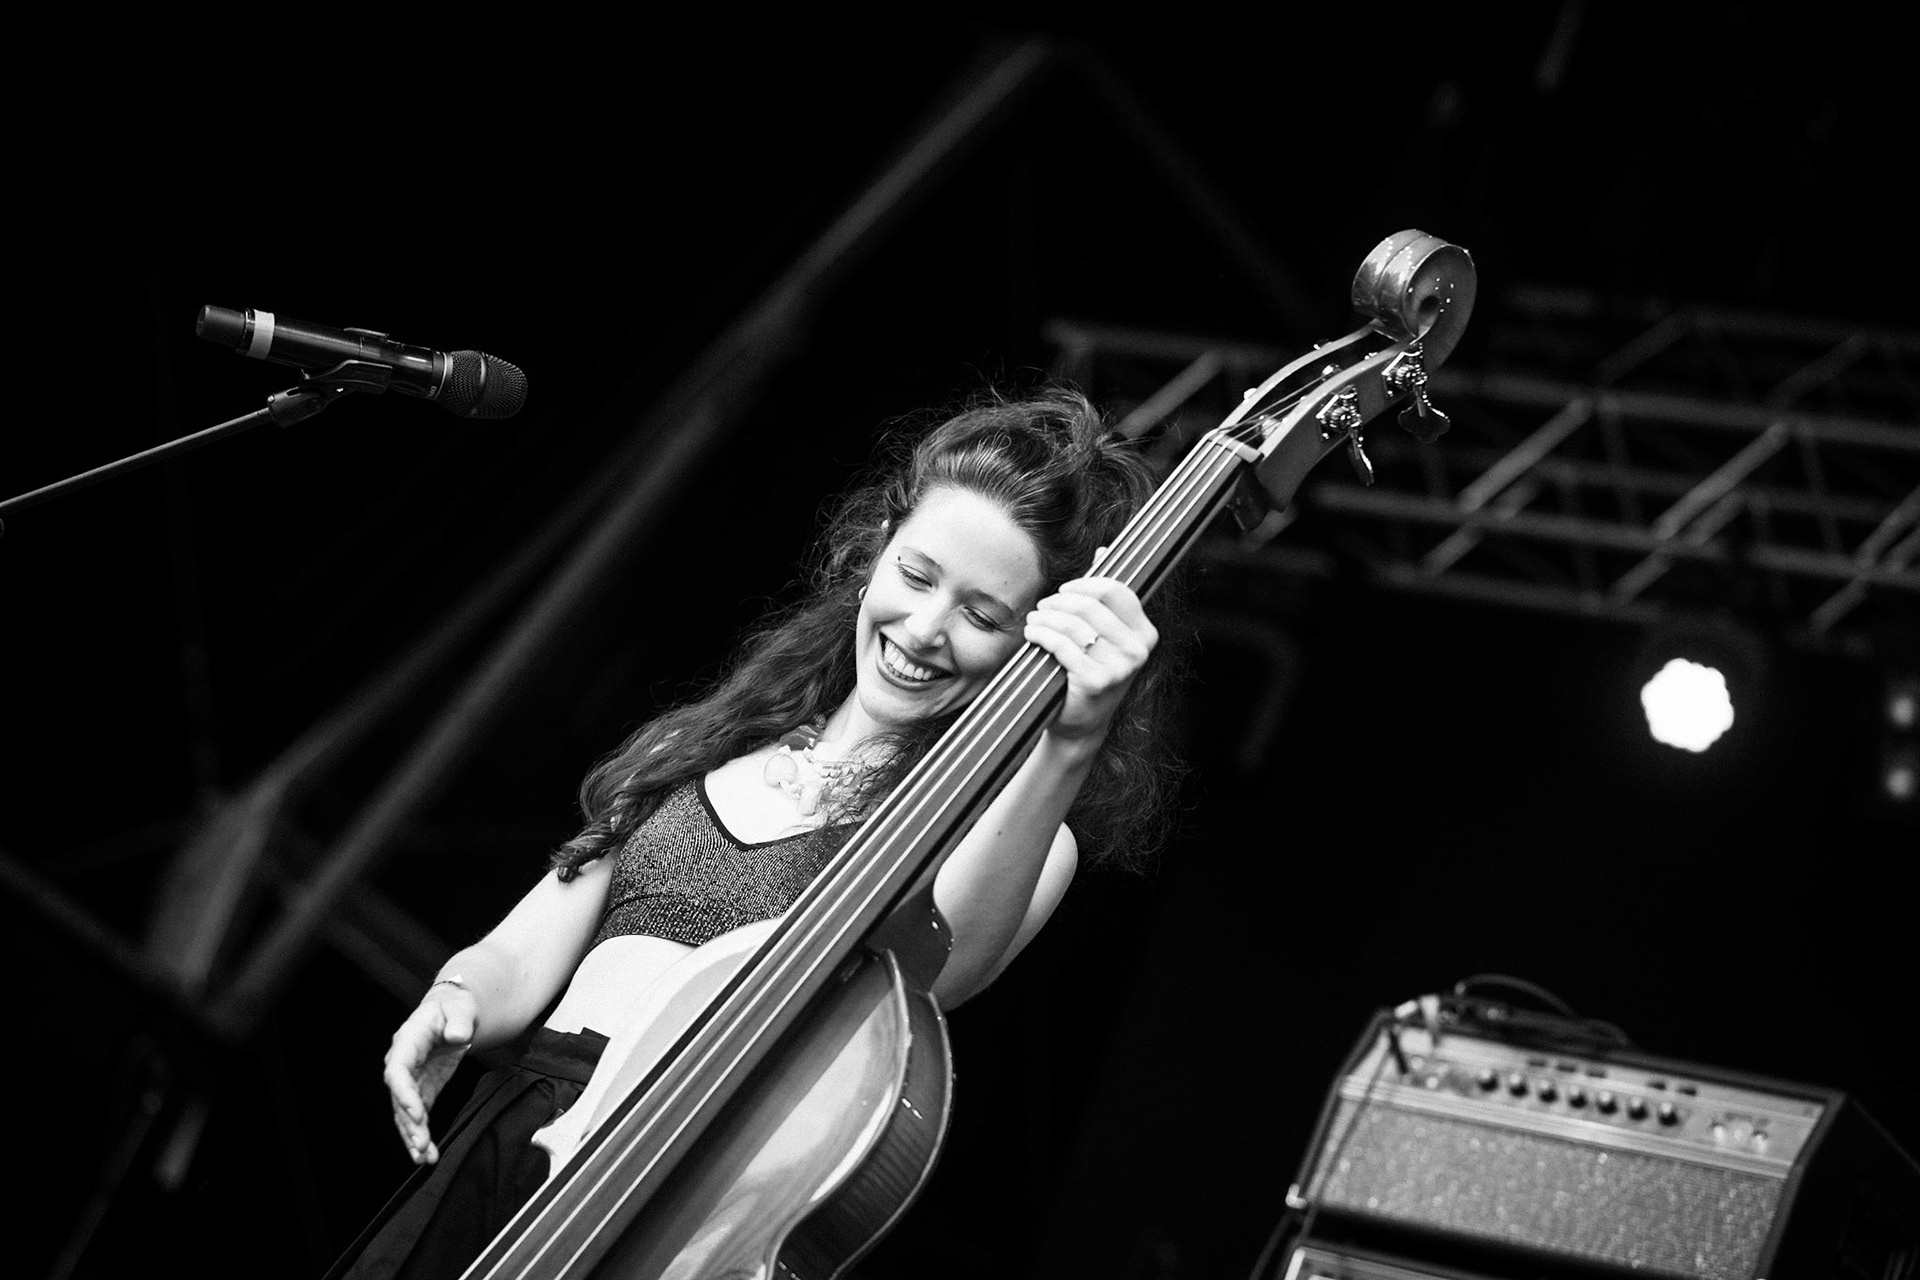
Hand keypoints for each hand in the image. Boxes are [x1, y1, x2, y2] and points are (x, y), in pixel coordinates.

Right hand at [383, 985, 476, 1164]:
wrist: (455, 1012)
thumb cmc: (455, 1007)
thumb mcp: (461, 1008)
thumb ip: (459, 1021)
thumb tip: (457, 1035)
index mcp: (407, 1041)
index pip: (398, 1070)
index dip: (404, 1093)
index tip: (417, 1113)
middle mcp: (403, 1063)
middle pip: (399, 1097)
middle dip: (409, 1123)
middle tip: (421, 1145)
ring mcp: (411, 1078)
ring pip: (405, 1112)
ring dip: (413, 1135)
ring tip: (424, 1157)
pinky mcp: (422, 1089)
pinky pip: (418, 1115)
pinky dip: (421, 1134)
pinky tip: (427, 1154)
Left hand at [1023, 574, 1156, 740]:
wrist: (1082, 723)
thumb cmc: (1091, 672)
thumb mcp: (1105, 635)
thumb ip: (1105, 595)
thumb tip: (1103, 549)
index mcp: (1145, 634)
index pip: (1115, 591)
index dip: (1084, 584)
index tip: (1065, 591)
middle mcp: (1137, 650)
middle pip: (1090, 605)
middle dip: (1059, 601)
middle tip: (1044, 607)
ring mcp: (1119, 668)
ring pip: (1073, 623)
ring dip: (1046, 617)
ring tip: (1035, 620)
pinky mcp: (1095, 681)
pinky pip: (1062, 645)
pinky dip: (1042, 635)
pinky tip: (1033, 634)